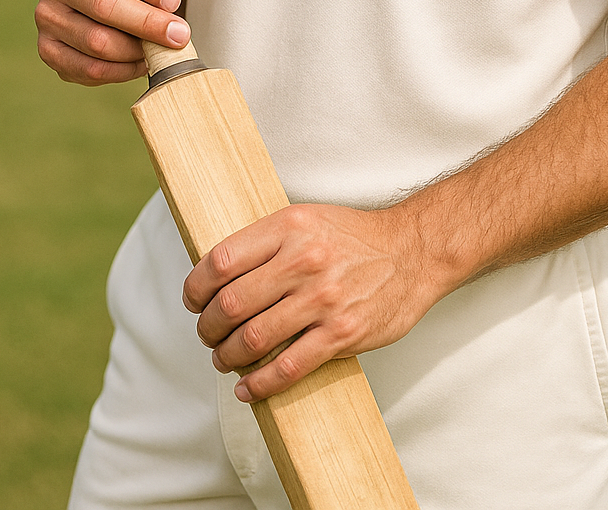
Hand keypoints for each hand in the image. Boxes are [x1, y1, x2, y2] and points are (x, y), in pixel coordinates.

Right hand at [34, 0, 200, 84]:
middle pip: (104, 4)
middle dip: (148, 22)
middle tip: (180, 34)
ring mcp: (46, 15)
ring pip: (96, 40)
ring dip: (136, 48)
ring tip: (161, 47)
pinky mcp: (48, 49)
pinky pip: (86, 68)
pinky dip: (119, 71)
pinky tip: (140, 61)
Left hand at [182, 202, 441, 401]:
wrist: (413, 251)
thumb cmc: (353, 237)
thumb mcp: (306, 220)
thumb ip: (266, 242)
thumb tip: (215, 275)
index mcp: (289, 227)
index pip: (221, 260)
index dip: (196, 287)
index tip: (194, 301)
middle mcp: (304, 261)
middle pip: (230, 304)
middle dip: (207, 328)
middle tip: (207, 335)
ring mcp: (323, 299)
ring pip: (252, 339)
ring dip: (227, 356)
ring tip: (225, 358)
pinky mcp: (342, 334)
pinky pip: (288, 368)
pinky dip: (259, 384)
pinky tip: (248, 388)